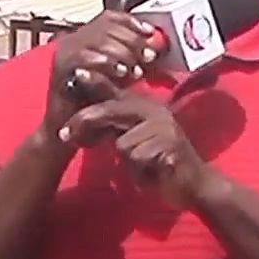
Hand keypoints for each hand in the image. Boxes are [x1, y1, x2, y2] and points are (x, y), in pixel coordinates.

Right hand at [42, 11, 159, 136]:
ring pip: (97, 38)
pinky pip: (82, 55)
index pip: (110, 18)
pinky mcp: (60, 66)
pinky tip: (119, 72)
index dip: (131, 22)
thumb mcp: (118, 78)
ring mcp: (65, 51)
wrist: (68, 129)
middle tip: (148, 56)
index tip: (150, 32)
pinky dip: (103, 61)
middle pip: (106, 26)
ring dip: (121, 52)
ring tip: (134, 69)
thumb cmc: (94, 105)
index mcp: (87, 38)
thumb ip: (132, 62)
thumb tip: (154, 49)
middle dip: (132, 40)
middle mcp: (74, 40)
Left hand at [59, 93, 212, 208]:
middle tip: (64, 136)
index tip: (77, 74)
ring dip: (128, 163)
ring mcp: (164, 127)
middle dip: (86, 122)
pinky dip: (140, 174)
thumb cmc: (160, 164)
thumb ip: (114, 128)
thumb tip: (83, 121)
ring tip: (144, 169)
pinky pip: (138, 159)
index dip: (97, 81)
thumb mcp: (133, 141)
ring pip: (123, 143)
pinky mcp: (170, 146)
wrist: (194, 185)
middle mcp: (155, 111)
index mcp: (146, 107)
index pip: (117, 92)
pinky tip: (153, 176)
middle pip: (112, 111)